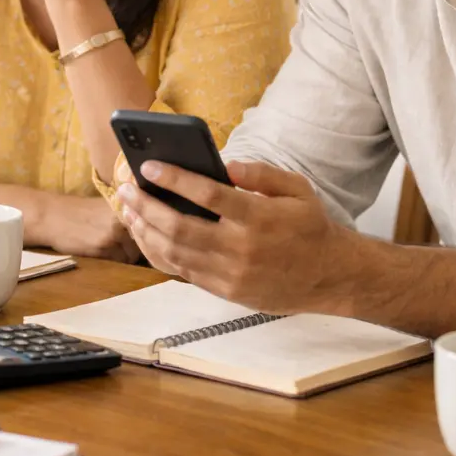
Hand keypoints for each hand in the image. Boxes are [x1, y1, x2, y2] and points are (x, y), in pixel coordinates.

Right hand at [31, 194, 140, 261]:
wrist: (51, 216)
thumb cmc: (79, 212)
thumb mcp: (107, 208)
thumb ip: (129, 217)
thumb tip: (152, 231)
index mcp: (127, 204)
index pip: (150, 225)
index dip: (148, 235)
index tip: (142, 239)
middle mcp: (124, 216)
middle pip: (145, 242)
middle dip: (138, 247)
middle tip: (124, 246)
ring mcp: (114, 232)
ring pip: (133, 254)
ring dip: (126, 256)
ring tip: (111, 250)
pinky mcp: (102, 246)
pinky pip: (119, 261)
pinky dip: (114, 261)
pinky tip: (101, 253)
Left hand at [117, 159, 358, 312]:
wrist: (329, 275)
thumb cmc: (309, 226)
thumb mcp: (297, 188)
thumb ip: (261, 173)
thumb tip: (225, 165)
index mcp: (258, 217)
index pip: (207, 195)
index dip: (174, 179)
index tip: (149, 166)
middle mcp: (241, 247)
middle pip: (180, 226)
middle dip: (147, 206)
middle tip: (126, 189)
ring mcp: (231, 273)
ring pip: (175, 252)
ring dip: (146, 230)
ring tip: (129, 211)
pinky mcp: (226, 291)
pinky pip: (183, 272)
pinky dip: (159, 254)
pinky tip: (147, 236)